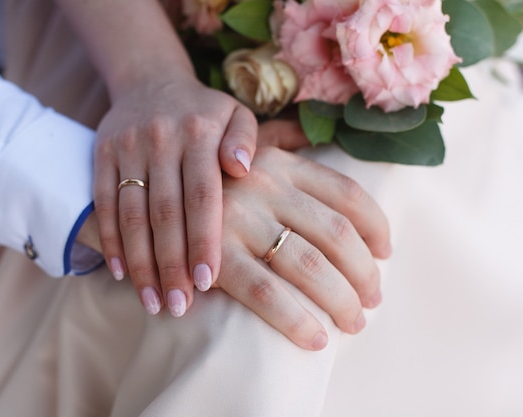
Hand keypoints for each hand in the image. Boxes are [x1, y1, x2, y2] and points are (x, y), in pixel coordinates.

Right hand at [93, 75, 257, 317]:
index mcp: (199, 133)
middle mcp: (161, 139)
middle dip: (171, 264)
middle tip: (179, 306)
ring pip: (131, 214)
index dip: (203, 240)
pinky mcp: (102, 154)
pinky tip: (122, 273)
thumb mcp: (235, 113)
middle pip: (165, 213)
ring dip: (140, 262)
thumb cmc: (203, 111)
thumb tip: (242, 168)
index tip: (207, 281)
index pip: (202, 196)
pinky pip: (103, 203)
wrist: (151, 81)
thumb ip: (246, 139)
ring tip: (152, 302)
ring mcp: (127, 148)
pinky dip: (110, 240)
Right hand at [213, 147, 390, 349]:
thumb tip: (323, 149)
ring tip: (339, 330)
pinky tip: (309, 338)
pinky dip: (289, 319)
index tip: (386, 256)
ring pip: (297, 271)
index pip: (346, 195)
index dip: (376, 229)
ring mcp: (231, 215)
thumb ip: (281, 141)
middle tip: (368, 309)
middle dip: (358, 282)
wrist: (136, 121)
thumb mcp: (240, 129)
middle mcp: (260, 184)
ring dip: (325, 307)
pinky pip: (257, 293)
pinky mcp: (209, 251)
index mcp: (277, 160)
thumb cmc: (196, 138)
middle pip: (332, 240)